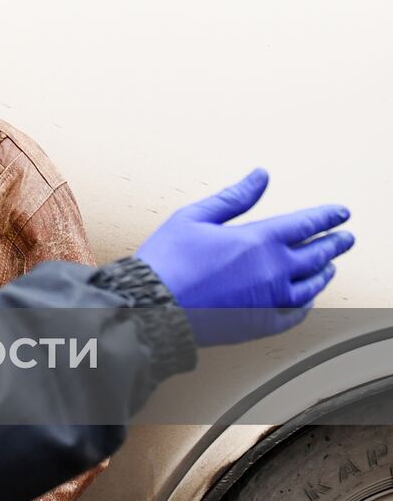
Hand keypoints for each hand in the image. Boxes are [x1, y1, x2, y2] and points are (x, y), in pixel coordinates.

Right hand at [136, 169, 353, 344]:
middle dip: (334, 243)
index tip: (340, 212)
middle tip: (346, 237)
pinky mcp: (262, 324)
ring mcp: (271, 300)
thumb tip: (259, 177)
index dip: (327, 216)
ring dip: (324, 272)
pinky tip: (307, 299)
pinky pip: (295, 314)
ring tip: (330, 265)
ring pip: (311, 285)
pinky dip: (307, 304)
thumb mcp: (195, 217)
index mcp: (258, 241)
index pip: (306, 224)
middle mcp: (273, 271)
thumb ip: (234, 197)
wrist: (153, 306)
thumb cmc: (168, 261)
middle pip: (316, 254)